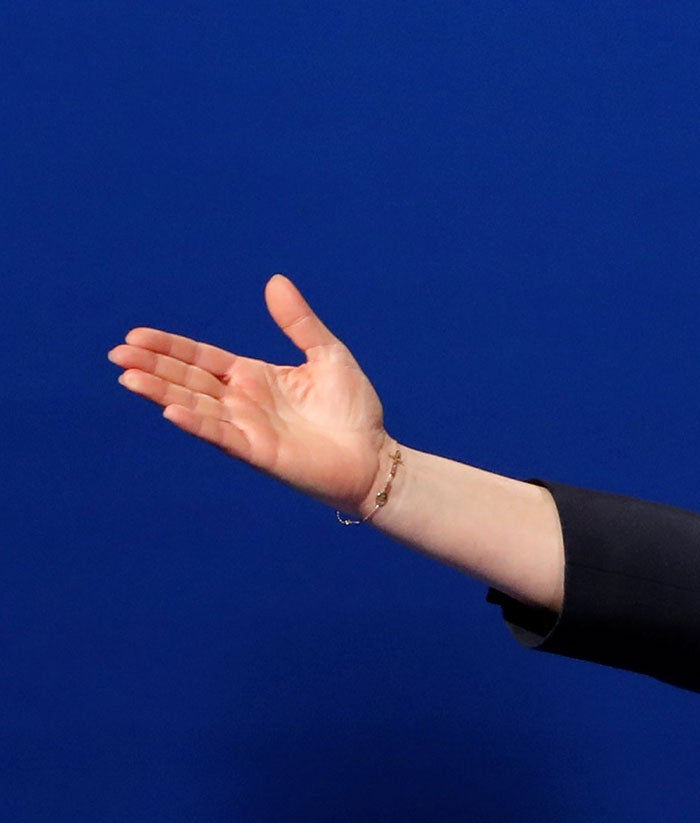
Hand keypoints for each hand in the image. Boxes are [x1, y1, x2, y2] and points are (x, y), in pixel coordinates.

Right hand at [110, 275, 389, 516]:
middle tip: (117, 353)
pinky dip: (197, 423)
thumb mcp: (327, 355)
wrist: (375, 458)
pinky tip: (170, 411)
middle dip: (153, 366)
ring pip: (195, 406)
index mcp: (253, 377)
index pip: (201, 358)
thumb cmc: (353, 411)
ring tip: (128, 377)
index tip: (135, 335)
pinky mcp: (258, 452)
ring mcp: (247, 428)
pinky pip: (221, 435)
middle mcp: (242, 402)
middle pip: (188, 380)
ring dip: (161, 392)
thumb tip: (275, 281)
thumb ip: (299, 322)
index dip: (169, 347)